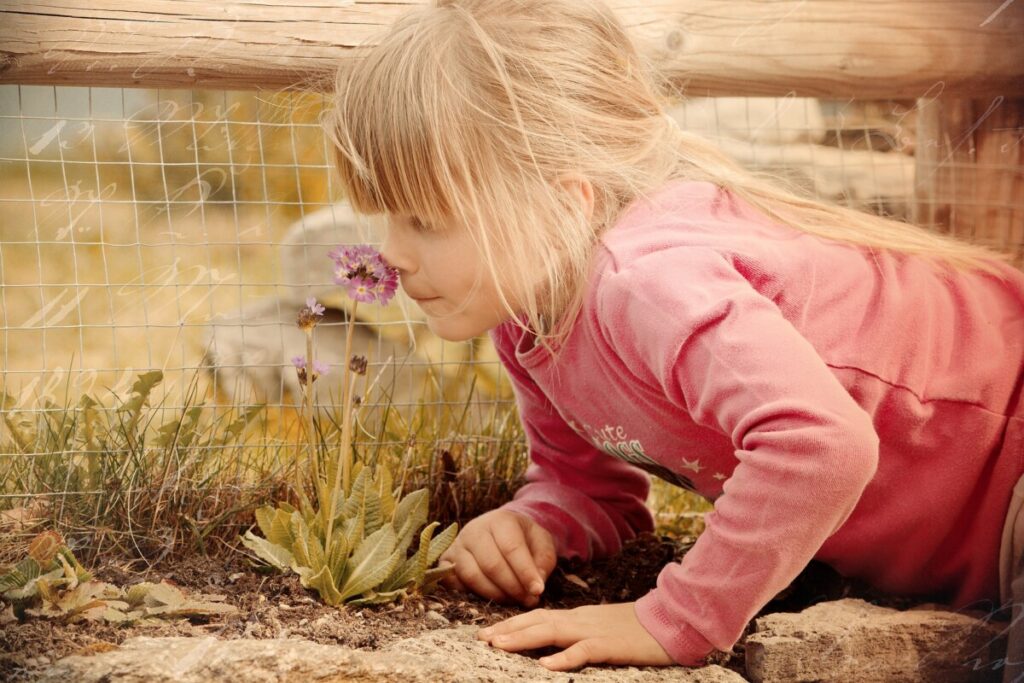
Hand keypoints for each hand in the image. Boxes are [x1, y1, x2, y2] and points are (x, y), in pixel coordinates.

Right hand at [438, 509, 555, 606]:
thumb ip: (543, 562)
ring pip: (472, 576)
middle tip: (527, 600)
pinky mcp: (446, 560)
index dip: (525, 572)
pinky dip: (469, 594)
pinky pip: (453, 582)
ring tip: (512, 600)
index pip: (511, 548)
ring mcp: (457, 545)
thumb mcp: (542, 543)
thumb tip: (535, 586)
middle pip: (491, 565)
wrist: (502, 530)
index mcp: (500, 520)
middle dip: (512, 587)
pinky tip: (489, 598)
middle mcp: (474, 530)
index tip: (538, 591)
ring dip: (494, 594)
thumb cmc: (525, 538)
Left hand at [477, 603, 674, 670]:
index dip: (513, 623)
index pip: (539, 616)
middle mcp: (581, 620)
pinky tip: (546, 666)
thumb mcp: (603, 628)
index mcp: (579, 617)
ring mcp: (594, 631)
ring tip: (499, 646)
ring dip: (523, 638)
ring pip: (552, 631)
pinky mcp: (610, 645)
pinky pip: (583, 651)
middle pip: (537, 620)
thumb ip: (580, 632)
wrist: (672, 621)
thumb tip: (556, 643)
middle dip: (508, 629)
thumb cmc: (639, 629)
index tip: (489, 632)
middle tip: (482, 638)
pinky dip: (564, 658)